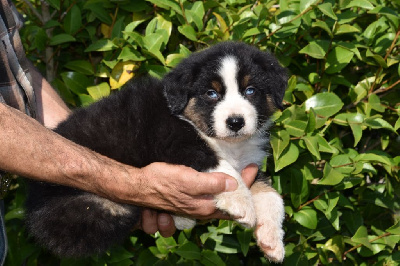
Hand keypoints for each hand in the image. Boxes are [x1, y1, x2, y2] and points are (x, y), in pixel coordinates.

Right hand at [135, 163, 258, 235]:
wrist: (139, 186)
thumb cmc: (162, 182)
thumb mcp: (188, 180)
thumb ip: (211, 183)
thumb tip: (233, 183)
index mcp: (206, 206)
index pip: (235, 199)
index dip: (247, 183)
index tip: (254, 167)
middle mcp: (203, 210)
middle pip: (230, 201)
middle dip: (242, 185)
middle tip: (250, 169)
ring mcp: (196, 207)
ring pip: (220, 200)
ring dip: (230, 189)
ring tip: (238, 174)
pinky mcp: (189, 201)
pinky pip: (209, 198)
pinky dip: (217, 189)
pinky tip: (217, 180)